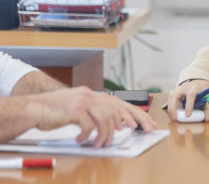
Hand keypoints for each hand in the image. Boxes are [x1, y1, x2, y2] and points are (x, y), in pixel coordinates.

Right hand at [29, 86, 156, 146]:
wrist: (32, 108)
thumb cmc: (55, 112)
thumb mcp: (79, 109)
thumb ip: (96, 114)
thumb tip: (115, 125)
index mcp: (93, 95)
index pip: (120, 103)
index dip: (135, 113)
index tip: (145, 123)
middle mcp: (91, 95)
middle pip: (118, 108)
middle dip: (133, 120)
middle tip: (141, 131)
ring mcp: (83, 101)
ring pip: (106, 119)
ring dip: (106, 135)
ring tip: (101, 144)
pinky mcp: (75, 110)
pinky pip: (89, 126)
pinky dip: (88, 135)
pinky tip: (81, 140)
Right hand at [167, 79, 208, 120]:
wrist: (199, 83)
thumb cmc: (202, 91)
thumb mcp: (207, 99)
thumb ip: (207, 108)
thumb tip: (206, 119)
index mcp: (194, 87)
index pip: (191, 95)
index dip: (189, 105)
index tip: (187, 115)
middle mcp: (184, 87)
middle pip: (175, 95)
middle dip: (173, 107)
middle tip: (175, 118)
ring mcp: (178, 88)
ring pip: (171, 96)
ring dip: (170, 108)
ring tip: (173, 118)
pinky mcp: (174, 92)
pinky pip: (170, 99)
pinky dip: (170, 107)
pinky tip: (173, 114)